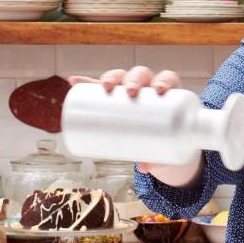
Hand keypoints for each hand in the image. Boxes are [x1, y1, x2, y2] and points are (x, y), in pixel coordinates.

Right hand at [66, 67, 199, 185]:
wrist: (161, 140)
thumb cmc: (168, 141)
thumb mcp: (168, 147)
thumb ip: (160, 157)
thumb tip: (145, 168)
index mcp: (169, 93)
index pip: (167, 78)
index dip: (163, 80)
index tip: (160, 90)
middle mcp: (148, 86)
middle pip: (141, 75)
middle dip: (134, 79)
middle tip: (130, 92)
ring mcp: (128, 90)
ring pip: (120, 77)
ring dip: (110, 77)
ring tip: (104, 86)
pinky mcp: (113, 98)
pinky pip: (98, 87)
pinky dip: (86, 83)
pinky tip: (74, 81)